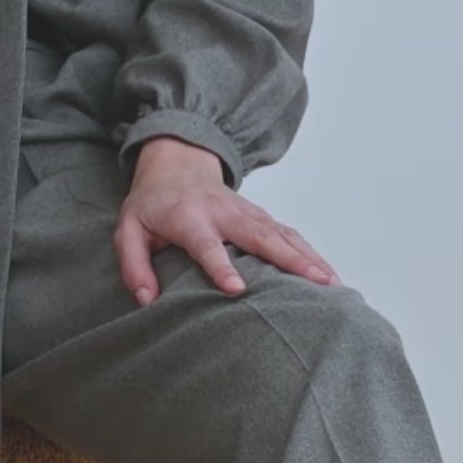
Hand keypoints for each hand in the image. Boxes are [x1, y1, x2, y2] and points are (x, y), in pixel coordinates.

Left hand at [114, 135, 339, 305]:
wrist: (176, 162)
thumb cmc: (152, 204)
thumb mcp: (129, 230)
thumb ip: (134, 265)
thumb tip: (147, 300)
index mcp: (190, 218)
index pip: (207, 245)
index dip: (221, 266)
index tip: (237, 290)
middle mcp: (225, 214)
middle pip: (262, 237)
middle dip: (290, 260)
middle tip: (316, 284)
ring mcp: (247, 214)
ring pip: (283, 235)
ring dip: (310, 258)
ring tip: (333, 284)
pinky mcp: (261, 218)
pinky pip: (289, 235)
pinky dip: (311, 254)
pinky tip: (330, 275)